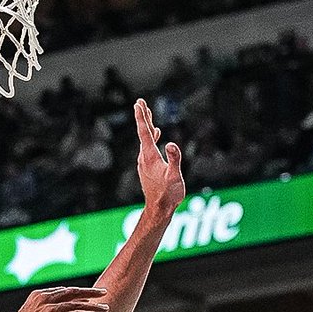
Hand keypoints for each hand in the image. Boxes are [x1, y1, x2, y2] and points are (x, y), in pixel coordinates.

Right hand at [1, 286, 108, 311]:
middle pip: (72, 292)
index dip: (75, 293)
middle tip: (102, 293)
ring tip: (105, 307)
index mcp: (37, 296)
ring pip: (78, 303)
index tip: (86, 295)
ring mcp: (51, 307)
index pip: (61, 291)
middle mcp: (45, 298)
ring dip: (94, 305)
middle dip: (89, 292)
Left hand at [134, 98, 183, 215]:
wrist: (159, 208)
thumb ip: (174, 159)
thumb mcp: (174, 176)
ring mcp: (145, 163)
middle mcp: (144, 158)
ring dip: (147, 126)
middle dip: (143, 117)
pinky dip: (152, 138)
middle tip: (140, 102)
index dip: (142, 117)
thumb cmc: (168, 194)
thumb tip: (172, 144)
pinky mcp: (147, 167)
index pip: (145, 132)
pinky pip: (148, 147)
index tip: (138, 104)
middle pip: (143, 133)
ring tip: (147, 113)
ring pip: (145, 140)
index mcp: (150, 156)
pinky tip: (157, 134)